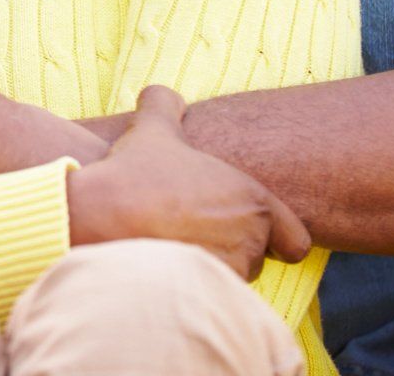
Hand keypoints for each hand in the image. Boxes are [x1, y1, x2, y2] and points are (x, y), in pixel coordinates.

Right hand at [65, 85, 310, 279]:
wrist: (98, 218)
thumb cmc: (132, 174)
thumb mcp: (149, 130)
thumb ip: (163, 106)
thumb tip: (162, 93)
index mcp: (254, 201)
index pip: (296, 241)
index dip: (275, 239)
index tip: (243, 233)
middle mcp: (252, 240)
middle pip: (257, 260)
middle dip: (229, 250)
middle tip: (191, 233)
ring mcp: (231, 272)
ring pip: (232, 280)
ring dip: (210, 269)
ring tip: (173, 250)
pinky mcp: (206, 297)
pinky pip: (209, 300)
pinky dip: (193, 291)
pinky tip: (163, 270)